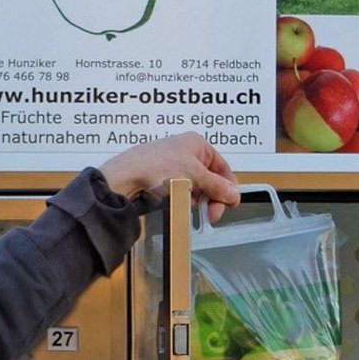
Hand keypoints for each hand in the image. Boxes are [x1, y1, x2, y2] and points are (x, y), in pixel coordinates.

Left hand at [98, 131, 240, 223]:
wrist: (124, 178)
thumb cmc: (156, 166)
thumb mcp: (194, 175)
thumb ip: (217, 186)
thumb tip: (234, 194)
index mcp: (197, 144)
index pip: (223, 167)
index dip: (228, 187)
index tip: (230, 204)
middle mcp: (187, 153)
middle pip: (211, 179)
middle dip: (213, 197)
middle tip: (212, 215)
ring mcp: (174, 167)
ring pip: (197, 188)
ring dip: (197, 200)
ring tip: (189, 205)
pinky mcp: (163, 180)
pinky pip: (182, 193)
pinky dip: (183, 200)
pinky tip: (178, 204)